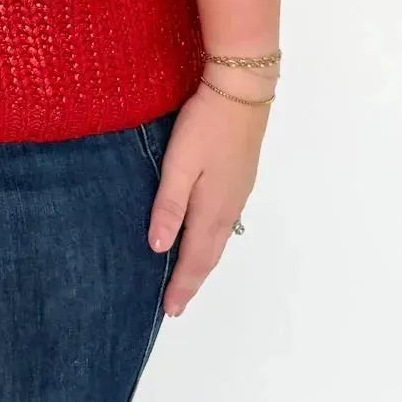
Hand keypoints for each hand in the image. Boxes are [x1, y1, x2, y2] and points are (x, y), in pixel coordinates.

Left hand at [147, 74, 271, 317]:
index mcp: (212, 209)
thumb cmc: (206, 125)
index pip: (194, 258)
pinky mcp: (240, 178)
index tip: (170, 311)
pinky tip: (203, 235)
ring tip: (188, 277)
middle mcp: (229, 208)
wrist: (242, 91)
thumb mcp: (180, 163)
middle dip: (193, 280)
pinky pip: (224, 223)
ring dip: (203, 261)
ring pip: (219, 239)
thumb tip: (158, 248)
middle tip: (178, 303)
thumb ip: (169, 205)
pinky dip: (211, 240)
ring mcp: (238, 193)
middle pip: (210, 254)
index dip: (182, 285)